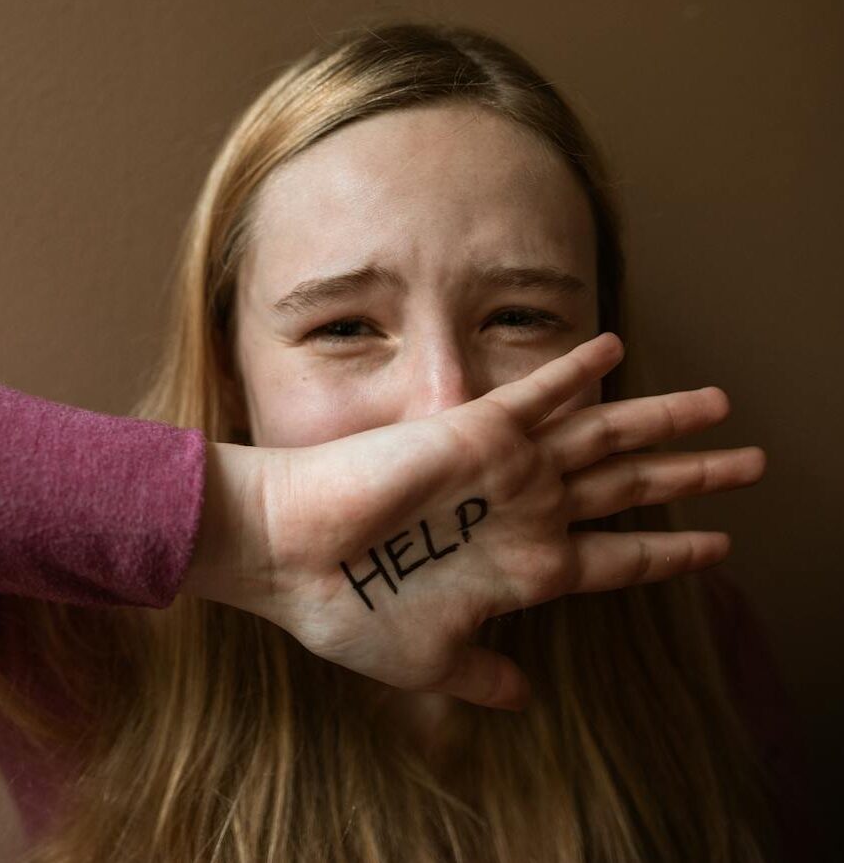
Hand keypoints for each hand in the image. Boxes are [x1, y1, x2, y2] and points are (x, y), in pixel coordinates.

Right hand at [186, 333, 765, 710]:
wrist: (288, 555)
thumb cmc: (348, 612)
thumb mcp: (428, 661)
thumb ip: (484, 673)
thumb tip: (523, 695)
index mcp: (522, 570)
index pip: (618, 558)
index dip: (671, 552)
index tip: (717, 546)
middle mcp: (524, 514)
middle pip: (629, 488)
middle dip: (694, 475)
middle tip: (754, 463)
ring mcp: (506, 472)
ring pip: (604, 438)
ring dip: (663, 419)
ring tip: (722, 404)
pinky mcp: (475, 435)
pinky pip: (539, 394)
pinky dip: (577, 371)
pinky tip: (615, 347)